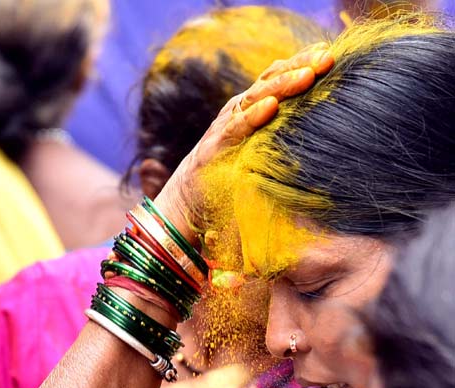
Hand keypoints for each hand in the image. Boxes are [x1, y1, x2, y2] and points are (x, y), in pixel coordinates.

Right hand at [151, 42, 334, 243]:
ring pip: (254, 98)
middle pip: (269, 80)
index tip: (330, 52)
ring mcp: (223, 128)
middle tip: (328, 58)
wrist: (187, 204)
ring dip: (282, 85)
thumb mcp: (259, 153)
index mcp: (250, 111)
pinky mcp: (213, 149)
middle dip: (299, 66)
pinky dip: (252, 116)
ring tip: (307, 75)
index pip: (276, 77)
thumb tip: (323, 132)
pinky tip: (271, 107)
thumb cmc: (228, 180)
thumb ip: (280, 137)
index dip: (300, 62)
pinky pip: (235, 128)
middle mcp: (236, 113)